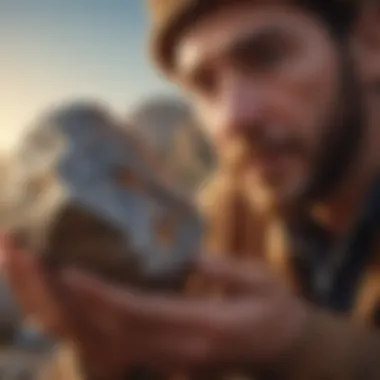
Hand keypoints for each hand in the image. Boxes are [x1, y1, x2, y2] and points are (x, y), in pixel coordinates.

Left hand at [58, 257, 307, 375]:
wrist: (284, 347)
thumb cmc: (275, 307)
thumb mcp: (259, 277)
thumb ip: (219, 267)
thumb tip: (180, 254)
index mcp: (207, 325)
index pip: (143, 312)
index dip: (104, 295)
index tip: (73, 272)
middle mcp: (182, 348)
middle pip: (116, 332)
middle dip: (78, 305)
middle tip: (50, 272)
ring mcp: (174, 359)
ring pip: (112, 346)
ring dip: (79, 318)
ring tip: (55, 285)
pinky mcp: (169, 358)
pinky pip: (122, 347)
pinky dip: (94, 328)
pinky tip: (78, 305)